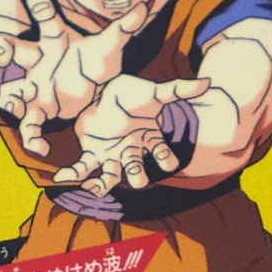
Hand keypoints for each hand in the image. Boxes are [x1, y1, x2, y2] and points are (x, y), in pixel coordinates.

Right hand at [0, 0, 135, 154]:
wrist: (92, 86)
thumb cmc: (95, 60)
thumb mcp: (110, 46)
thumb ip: (124, 28)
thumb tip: (143, 8)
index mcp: (55, 38)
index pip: (45, 18)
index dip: (39, 7)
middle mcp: (39, 60)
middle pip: (15, 49)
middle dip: (2, 47)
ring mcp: (36, 86)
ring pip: (14, 90)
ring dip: (11, 98)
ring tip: (14, 106)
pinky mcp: (41, 110)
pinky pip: (30, 126)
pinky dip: (33, 139)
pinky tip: (43, 150)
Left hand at [52, 72, 208, 196]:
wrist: (106, 90)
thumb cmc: (132, 93)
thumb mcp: (154, 91)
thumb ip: (178, 89)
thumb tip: (209, 82)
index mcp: (148, 139)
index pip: (161, 154)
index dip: (166, 159)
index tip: (169, 162)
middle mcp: (132, 152)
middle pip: (136, 170)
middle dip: (138, 176)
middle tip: (138, 179)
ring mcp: (112, 155)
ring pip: (110, 177)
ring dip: (103, 185)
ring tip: (96, 188)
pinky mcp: (92, 154)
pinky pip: (84, 168)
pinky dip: (73, 175)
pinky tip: (62, 178)